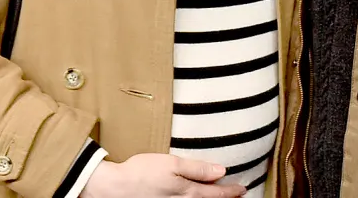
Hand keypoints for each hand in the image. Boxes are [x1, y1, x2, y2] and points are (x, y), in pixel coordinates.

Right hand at [82, 153, 246, 197]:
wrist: (115, 188)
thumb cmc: (142, 172)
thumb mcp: (172, 164)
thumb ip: (198, 168)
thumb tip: (221, 170)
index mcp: (188, 192)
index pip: (216, 193)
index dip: (231, 191)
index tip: (242, 189)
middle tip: (237, 194)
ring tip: (220, 197)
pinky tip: (195, 197)